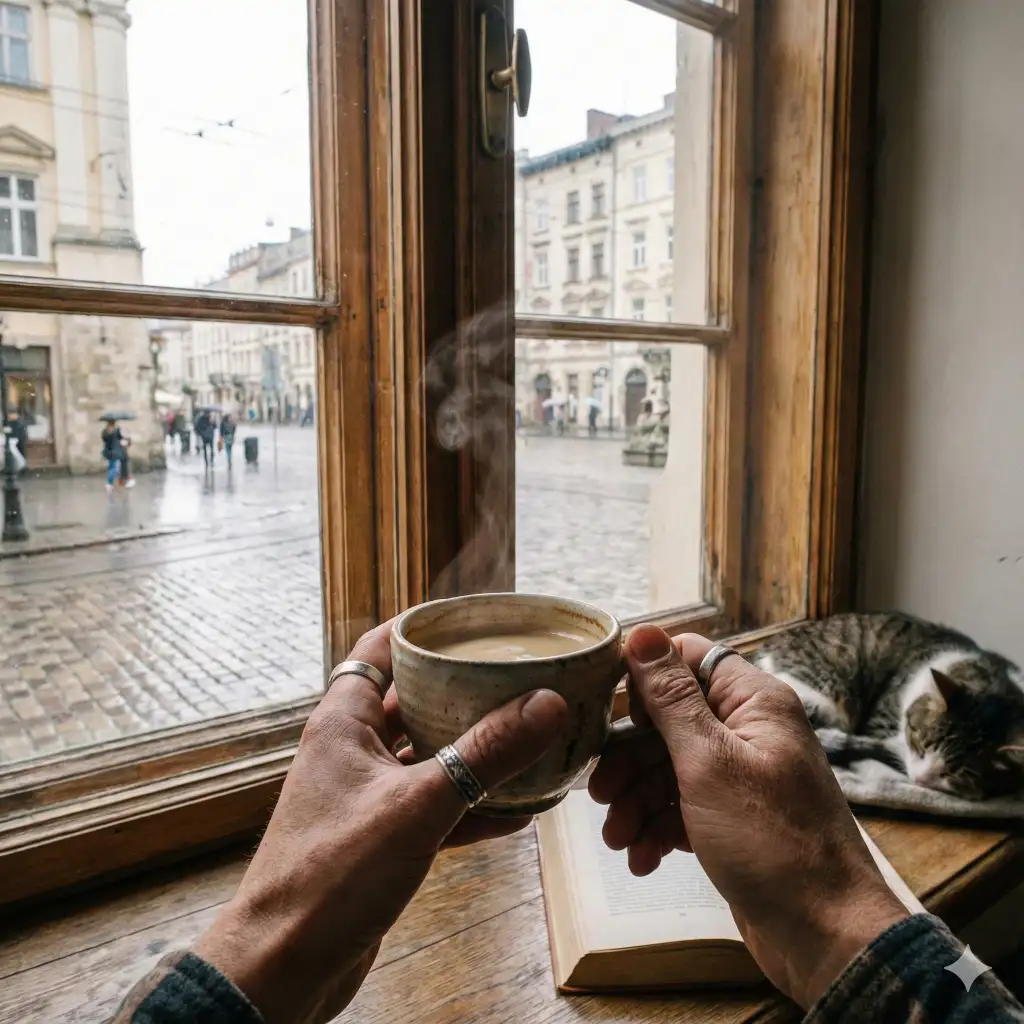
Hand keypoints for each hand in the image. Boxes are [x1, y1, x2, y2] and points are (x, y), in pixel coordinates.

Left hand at [194, 620, 567, 1023]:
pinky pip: (435, 808)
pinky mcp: (381, 840)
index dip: (419, 629)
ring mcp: (366, 797)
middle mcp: (352, 752)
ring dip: (473, 750)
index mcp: (343, 723)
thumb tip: (545, 704)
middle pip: (412, 701)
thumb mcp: (417, 806)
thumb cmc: (329, 876)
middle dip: (462, 689)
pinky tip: (519, 811)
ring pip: (428, 756)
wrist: (284, 967)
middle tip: (514, 675)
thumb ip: (483, 755)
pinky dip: (472, 806)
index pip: (378, 651)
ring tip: (527, 736)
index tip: (468, 619)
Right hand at [590, 626, 907, 1009]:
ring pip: (669, 769)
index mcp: (752, 701)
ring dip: (637, 802)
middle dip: (629, 760)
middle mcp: (748, 731)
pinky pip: (682, 808)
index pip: (687, 659)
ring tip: (617, 840)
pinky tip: (643, 858)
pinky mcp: (732, 820)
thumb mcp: (709, 763)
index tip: (604, 709)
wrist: (826, 938)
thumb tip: (642, 632)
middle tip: (599, 795)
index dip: (642, 680)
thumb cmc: (772, 842)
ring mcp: (741, 778)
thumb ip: (671, 698)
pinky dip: (658, 829)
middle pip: (668, 721)